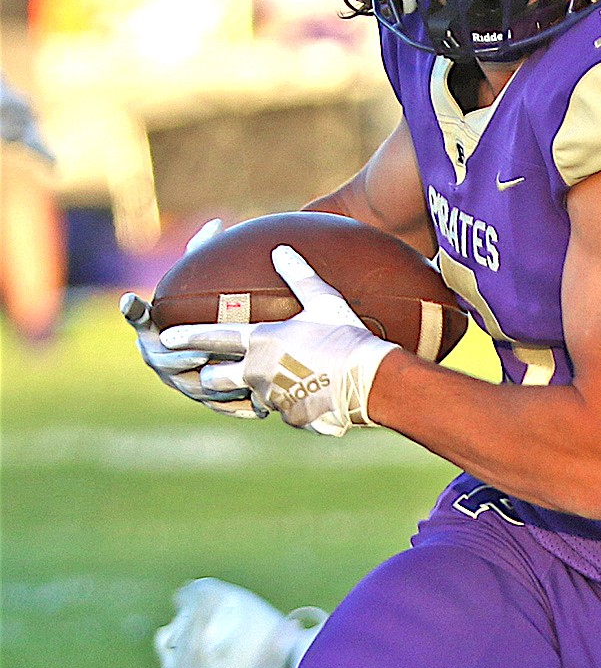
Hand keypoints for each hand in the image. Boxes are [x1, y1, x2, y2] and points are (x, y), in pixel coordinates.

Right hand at [120, 218, 263, 418]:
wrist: (216, 347)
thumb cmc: (203, 308)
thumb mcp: (201, 282)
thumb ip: (203, 255)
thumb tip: (219, 222)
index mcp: (153, 330)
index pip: (139, 320)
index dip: (135, 312)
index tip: (131, 299)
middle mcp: (160, 359)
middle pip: (166, 362)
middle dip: (182, 358)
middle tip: (201, 352)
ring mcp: (181, 383)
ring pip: (194, 388)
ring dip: (212, 386)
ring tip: (231, 380)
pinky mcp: (204, 400)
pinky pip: (218, 406)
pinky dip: (235, 407)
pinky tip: (258, 406)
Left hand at [161, 245, 398, 435]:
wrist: (369, 379)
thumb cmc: (345, 335)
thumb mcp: (323, 300)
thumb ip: (298, 276)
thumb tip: (281, 249)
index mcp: (260, 341)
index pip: (212, 338)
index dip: (185, 337)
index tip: (165, 339)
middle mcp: (258, 371)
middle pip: (215, 380)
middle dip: (210, 377)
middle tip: (215, 372)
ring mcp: (273, 398)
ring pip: (251, 397)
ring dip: (258, 391)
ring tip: (278, 383)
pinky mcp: (291, 417)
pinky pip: (284, 411)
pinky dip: (292, 404)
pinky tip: (311, 396)